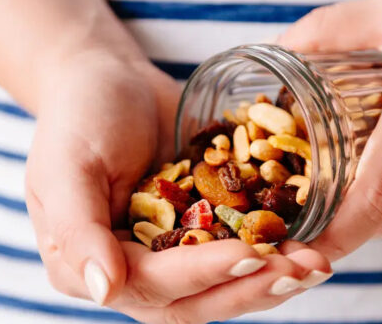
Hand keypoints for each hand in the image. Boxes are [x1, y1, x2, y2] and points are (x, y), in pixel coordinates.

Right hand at [25, 50, 331, 322]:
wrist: (108, 79)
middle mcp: (130, 272)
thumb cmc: (78, 116)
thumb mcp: (66, 165)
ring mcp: (168, 254)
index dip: (202, 275)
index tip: (250, 255)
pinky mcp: (201, 231)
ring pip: (223, 286)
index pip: (151, 286)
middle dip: (249, 289)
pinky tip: (311, 241)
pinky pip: (239, 248)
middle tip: (298, 270)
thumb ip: (77, 230)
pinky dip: (274, 249)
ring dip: (270, 278)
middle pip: (194, 301)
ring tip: (316, 263)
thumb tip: (104, 291)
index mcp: (87, 267)